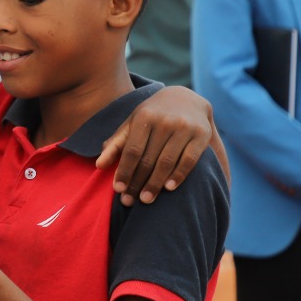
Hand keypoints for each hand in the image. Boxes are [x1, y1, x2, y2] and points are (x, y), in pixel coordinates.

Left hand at [96, 85, 226, 204]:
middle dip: (137, 182)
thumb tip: (99, 165)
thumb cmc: (153, 116)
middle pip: (148, 159)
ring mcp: (184, 127)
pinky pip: (189, 160)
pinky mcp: (201, 135)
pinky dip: (179, 175)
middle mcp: (165, 121)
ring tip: (146, 200)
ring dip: (155, 184)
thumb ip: (116, 143)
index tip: (118, 189)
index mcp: (145, 117)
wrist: (186, 99)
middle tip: (129, 201)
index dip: (124, 170)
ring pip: (167, 162)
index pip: (132, 150)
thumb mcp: (133, 123)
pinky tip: (169, 188)